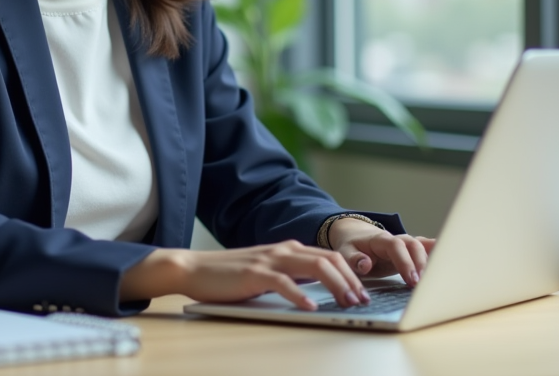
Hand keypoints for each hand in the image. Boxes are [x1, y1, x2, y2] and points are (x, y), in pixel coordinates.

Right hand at [120, 242, 372, 310]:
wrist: (194, 268)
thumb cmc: (229, 276)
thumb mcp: (266, 273)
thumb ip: (290, 276)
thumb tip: (319, 292)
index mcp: (287, 250)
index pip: (329, 256)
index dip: (351, 273)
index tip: (364, 293)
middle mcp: (282, 250)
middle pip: (328, 259)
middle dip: (351, 280)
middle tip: (363, 301)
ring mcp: (269, 260)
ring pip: (314, 267)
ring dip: (336, 285)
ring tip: (347, 303)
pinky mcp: (254, 274)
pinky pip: (284, 283)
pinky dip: (301, 296)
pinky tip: (311, 308)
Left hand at [327, 218, 435, 286]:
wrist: (355, 236)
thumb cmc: (351, 246)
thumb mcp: (344, 252)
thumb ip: (353, 259)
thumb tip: (365, 264)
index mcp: (380, 239)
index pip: (395, 246)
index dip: (405, 262)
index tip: (411, 280)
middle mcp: (396, 239)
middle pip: (414, 246)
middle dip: (421, 264)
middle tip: (424, 284)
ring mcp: (405, 245)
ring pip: (422, 247)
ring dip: (431, 262)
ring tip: (438, 279)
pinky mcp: (410, 252)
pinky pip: (426, 248)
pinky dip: (439, 251)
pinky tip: (452, 258)